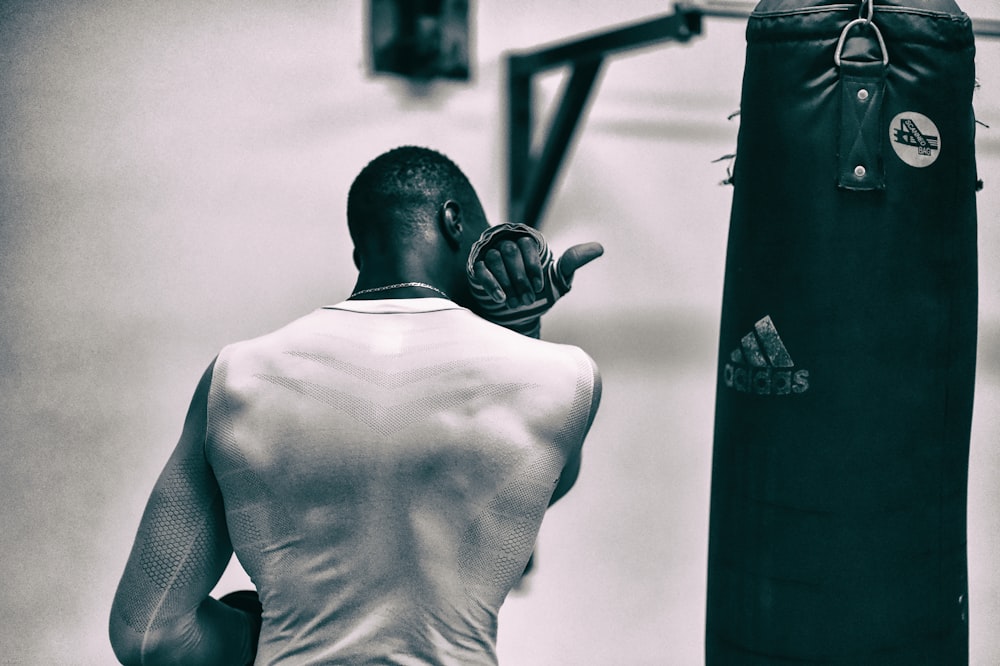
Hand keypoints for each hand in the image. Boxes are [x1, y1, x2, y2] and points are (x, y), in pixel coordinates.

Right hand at [472, 239, 603, 305]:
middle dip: (520, 278)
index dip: (532, 266)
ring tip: (515, 302)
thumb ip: (573, 261)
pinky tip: (501, 298)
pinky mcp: (477, 269)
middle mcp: (506, 244)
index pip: (526, 245)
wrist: (518, 311)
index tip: (539, 287)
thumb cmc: (539, 290)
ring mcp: (490, 256)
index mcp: (526, 242)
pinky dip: (491, 284)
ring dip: (506, 283)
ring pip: (494, 260)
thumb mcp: (557, 277)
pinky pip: (480, 270)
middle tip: (528, 299)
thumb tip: (599, 248)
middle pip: (509, 251)